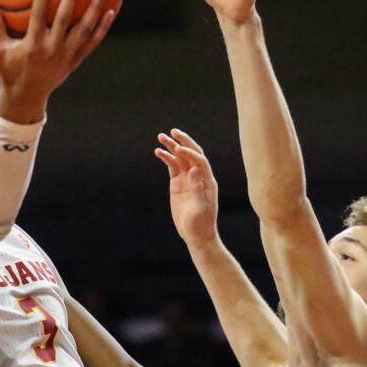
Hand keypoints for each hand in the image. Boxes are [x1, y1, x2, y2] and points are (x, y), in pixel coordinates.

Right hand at [0, 0, 114, 122]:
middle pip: (65, 19)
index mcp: (32, 46)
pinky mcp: (75, 60)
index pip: (39, 16)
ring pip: (84, 30)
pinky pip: (92, 42)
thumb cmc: (9, 70)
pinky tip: (110, 12)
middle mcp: (52, 50)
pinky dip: (102, 28)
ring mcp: (66, 56)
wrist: (26, 96)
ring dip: (94, 9)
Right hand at [155, 129, 218, 245]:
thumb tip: (195, 170)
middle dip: (183, 141)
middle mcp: (198, 177)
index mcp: (207, 181)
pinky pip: (172, 167)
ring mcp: (187, 179)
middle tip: (173, 131)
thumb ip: (198, 188)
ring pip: (180, 159)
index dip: (190, 153)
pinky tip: (158, 152)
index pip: (200, 161)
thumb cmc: (201, 223)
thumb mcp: (200, 208)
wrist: (196, 234)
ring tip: (160, 137)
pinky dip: (166, 158)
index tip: (178, 149)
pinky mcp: (178, 184)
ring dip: (171, 147)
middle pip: (192, 154)